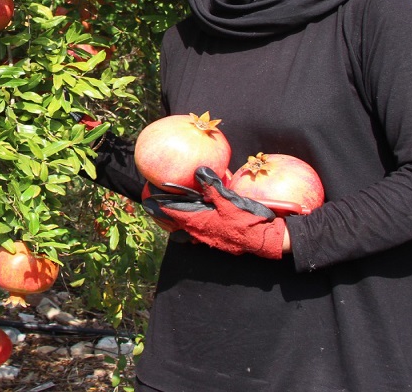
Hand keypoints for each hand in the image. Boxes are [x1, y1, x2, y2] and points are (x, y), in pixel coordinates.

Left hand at [141, 167, 286, 258]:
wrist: (264, 240)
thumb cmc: (247, 219)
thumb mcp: (230, 199)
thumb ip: (212, 185)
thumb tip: (198, 170)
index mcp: (197, 220)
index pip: (169, 211)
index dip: (156, 204)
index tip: (146, 197)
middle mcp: (197, 231)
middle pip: (172, 223)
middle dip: (161, 214)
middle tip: (152, 204)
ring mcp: (206, 238)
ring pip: (183, 230)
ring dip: (175, 221)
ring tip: (171, 211)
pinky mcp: (216, 240)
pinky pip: (196, 232)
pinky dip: (190, 224)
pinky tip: (198, 216)